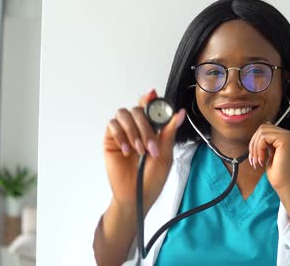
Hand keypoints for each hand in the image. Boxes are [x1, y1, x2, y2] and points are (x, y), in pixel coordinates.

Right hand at [103, 89, 185, 214]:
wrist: (137, 195)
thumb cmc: (152, 178)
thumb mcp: (165, 155)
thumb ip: (169, 132)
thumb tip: (180, 114)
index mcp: (152, 129)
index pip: (149, 107)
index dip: (150, 99)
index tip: (152, 94)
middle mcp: (136, 128)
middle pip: (137, 109)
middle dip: (146, 126)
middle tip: (150, 146)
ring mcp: (123, 133)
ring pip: (124, 114)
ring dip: (133, 131)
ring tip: (139, 151)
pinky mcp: (110, 140)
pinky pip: (112, 126)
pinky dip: (121, 135)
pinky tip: (126, 151)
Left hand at [248, 122, 289, 192]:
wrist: (286, 185)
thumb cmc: (280, 174)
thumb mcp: (273, 153)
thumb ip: (270, 142)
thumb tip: (263, 130)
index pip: (268, 129)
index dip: (257, 142)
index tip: (255, 156)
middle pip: (264, 128)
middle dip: (254, 143)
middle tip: (253, 159)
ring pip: (262, 131)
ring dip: (255, 146)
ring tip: (257, 160)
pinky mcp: (286, 140)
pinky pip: (264, 137)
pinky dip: (259, 148)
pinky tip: (262, 159)